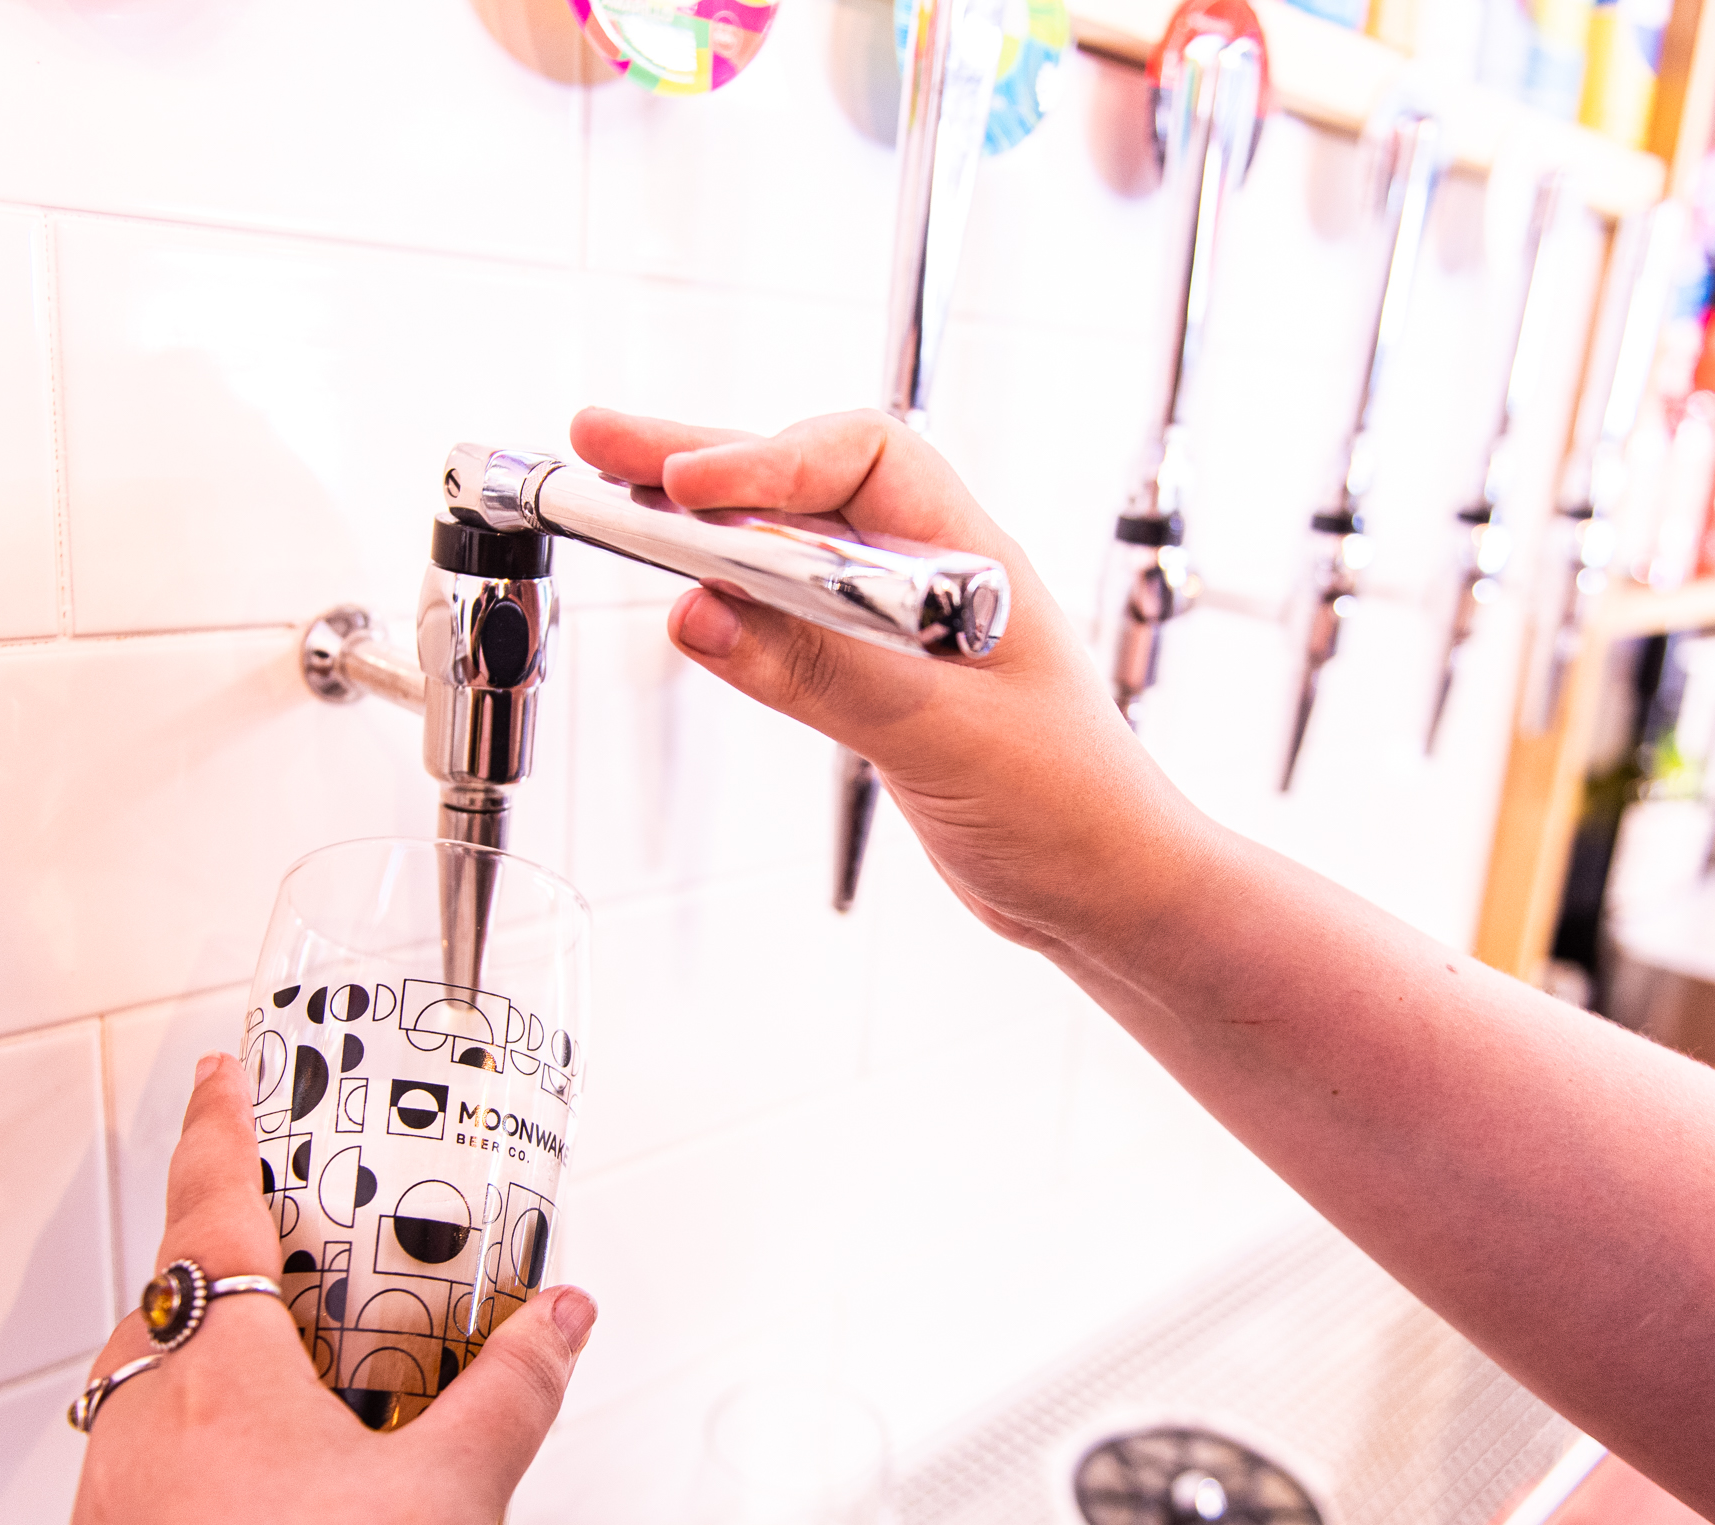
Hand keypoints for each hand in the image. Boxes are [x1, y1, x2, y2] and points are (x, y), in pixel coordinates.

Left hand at [54, 1053, 595, 1524]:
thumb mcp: (445, 1508)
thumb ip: (508, 1398)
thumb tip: (559, 1326)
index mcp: (215, 1379)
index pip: (205, 1207)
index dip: (215, 1129)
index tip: (218, 1079)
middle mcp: (136, 1434)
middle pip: (167, 1301)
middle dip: (227, 1260)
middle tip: (296, 1247)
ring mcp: (106, 1518)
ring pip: (149, 1397)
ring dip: (212, 1368)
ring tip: (308, 1395)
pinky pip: (141, 1483)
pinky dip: (198, 1461)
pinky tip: (272, 1516)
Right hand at [570, 406, 1209, 965]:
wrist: (1110, 890)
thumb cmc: (1073, 809)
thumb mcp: (942, 736)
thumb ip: (822, 672)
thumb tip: (701, 615)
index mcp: (971, 558)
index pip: (859, 460)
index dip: (768, 462)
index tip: (690, 489)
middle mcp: (932, 577)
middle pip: (807, 488)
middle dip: (705, 462)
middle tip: (604, 445)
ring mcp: (903, 628)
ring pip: (790, 549)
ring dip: (705, 524)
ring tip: (615, 496)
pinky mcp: (879, 681)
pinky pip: (792, 616)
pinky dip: (731, 597)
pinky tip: (684, 594)